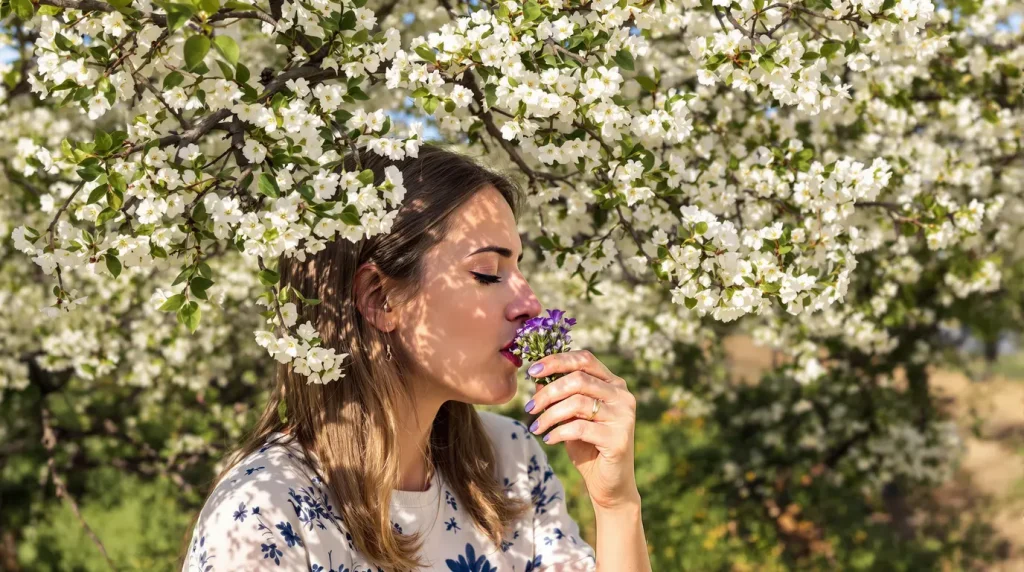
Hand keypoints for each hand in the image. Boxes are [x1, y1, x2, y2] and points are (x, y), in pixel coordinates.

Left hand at [525, 350, 639, 509]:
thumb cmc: (588, 445)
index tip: (532, 371)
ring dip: (550, 415)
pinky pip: (580, 428)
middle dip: (548, 392)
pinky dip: (559, 432)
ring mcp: (623, 416)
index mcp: (613, 383)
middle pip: (578, 379)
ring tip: (536, 427)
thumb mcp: (569, 416)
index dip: (557, 361)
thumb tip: (536, 378)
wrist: (608, 483)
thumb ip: (558, 396)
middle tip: (529, 407)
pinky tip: (549, 439)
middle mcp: (622, 395)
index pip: (585, 359)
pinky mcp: (619, 438)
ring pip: (578, 403)